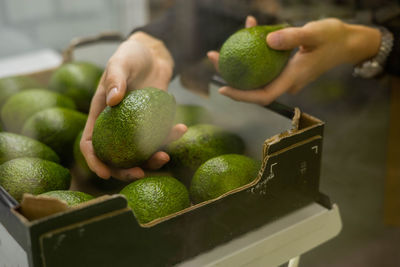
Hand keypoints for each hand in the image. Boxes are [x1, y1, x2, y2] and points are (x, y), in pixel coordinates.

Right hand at [80, 32, 186, 180]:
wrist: (153, 54)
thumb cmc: (130, 56)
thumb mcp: (119, 62)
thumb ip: (115, 79)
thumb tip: (113, 100)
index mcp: (101, 115)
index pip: (90, 143)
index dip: (95, 161)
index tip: (104, 173)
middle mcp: (117, 125)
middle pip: (116, 157)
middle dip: (126, 171)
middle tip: (140, 174)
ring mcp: (136, 126)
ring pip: (141, 153)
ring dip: (153, 160)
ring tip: (166, 156)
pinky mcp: (155, 122)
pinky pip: (161, 136)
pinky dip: (171, 137)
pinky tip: (181, 128)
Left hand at [208, 16, 380, 104]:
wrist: (348, 43)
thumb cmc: (334, 38)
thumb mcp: (315, 33)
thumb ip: (293, 37)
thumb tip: (267, 41)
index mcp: (292, 79)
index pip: (262, 95)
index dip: (242, 96)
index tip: (223, 89)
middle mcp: (286, 81)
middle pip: (254, 86)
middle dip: (231, 76)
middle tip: (212, 57)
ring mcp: (285, 75)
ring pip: (257, 73)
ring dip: (239, 61)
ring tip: (221, 47)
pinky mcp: (285, 67)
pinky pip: (265, 61)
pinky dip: (255, 48)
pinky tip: (250, 28)